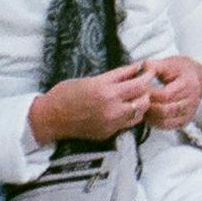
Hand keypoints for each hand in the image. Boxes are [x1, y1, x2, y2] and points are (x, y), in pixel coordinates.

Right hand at [28, 63, 155, 144]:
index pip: (137, 81)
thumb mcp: (91, 79)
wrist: (51, 118)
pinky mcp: (109, 132)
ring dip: (142, 103)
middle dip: (147, 89)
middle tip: (145, 82)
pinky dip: (132, 114)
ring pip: (139, 112)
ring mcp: (111, 122)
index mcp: (106, 89)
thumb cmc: (66, 93)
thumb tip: (135, 68)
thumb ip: (116, 76)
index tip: (150, 70)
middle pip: (143, 97)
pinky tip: (126, 108)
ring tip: (137, 96)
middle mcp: (111, 107)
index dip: (147, 74)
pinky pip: (129, 123)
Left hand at [140, 54, 201, 131]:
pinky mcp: (184, 120)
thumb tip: (140, 68)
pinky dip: (155, 123)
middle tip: (138, 101)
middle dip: (148, 107)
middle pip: (165, 110)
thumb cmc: (182, 70)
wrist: (196, 77)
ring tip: (141, 108)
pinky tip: (148, 115)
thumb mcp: (169, 63)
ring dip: (150, 117)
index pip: (166, 95)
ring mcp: (188, 112)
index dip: (151, 95)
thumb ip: (154, 66)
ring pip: (165, 121)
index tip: (141, 91)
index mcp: (188, 84)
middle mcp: (191, 101)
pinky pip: (167, 126)